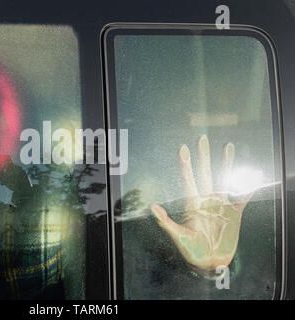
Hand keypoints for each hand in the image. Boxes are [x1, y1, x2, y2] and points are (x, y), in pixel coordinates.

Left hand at [150, 136, 252, 272]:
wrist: (210, 262)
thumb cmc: (191, 250)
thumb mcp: (177, 236)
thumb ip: (165, 222)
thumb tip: (151, 206)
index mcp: (192, 204)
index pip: (188, 179)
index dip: (186, 164)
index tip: (182, 149)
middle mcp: (206, 200)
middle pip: (205, 173)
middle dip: (203, 156)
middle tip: (201, 139)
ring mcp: (220, 205)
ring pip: (223, 179)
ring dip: (226, 163)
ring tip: (227, 147)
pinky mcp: (234, 213)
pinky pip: (242, 197)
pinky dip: (247, 187)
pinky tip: (251, 175)